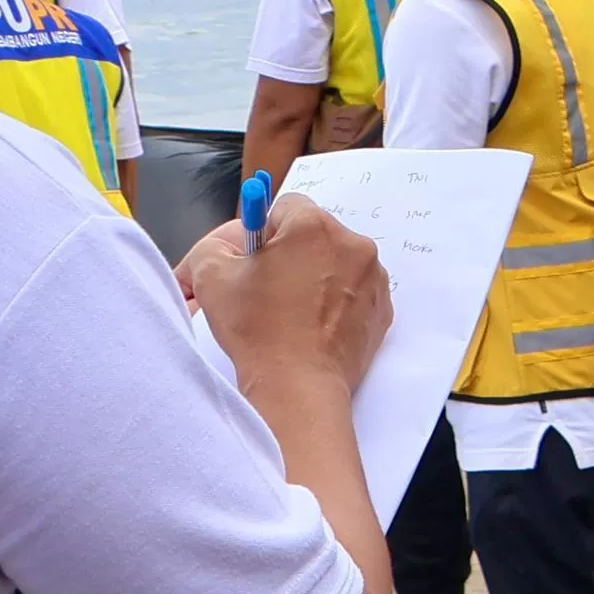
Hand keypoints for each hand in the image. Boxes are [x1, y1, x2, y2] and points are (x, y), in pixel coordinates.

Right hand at [183, 195, 392, 395]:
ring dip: (312, 277)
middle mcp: (353, 245)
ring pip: (334, 264)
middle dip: (288, 255)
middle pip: (312, 236)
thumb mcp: (211, 276)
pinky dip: (333, 302)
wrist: (298, 386)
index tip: (254, 258)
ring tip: (287, 311)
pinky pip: (353, 292)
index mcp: (314, 227)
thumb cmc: (258, 331)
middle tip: (265, 287)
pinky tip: (310, 325)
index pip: (284, 208)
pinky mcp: (382, 309)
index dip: (262, 233)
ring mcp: (374, 278)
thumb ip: (213, 246)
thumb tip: (227, 245)